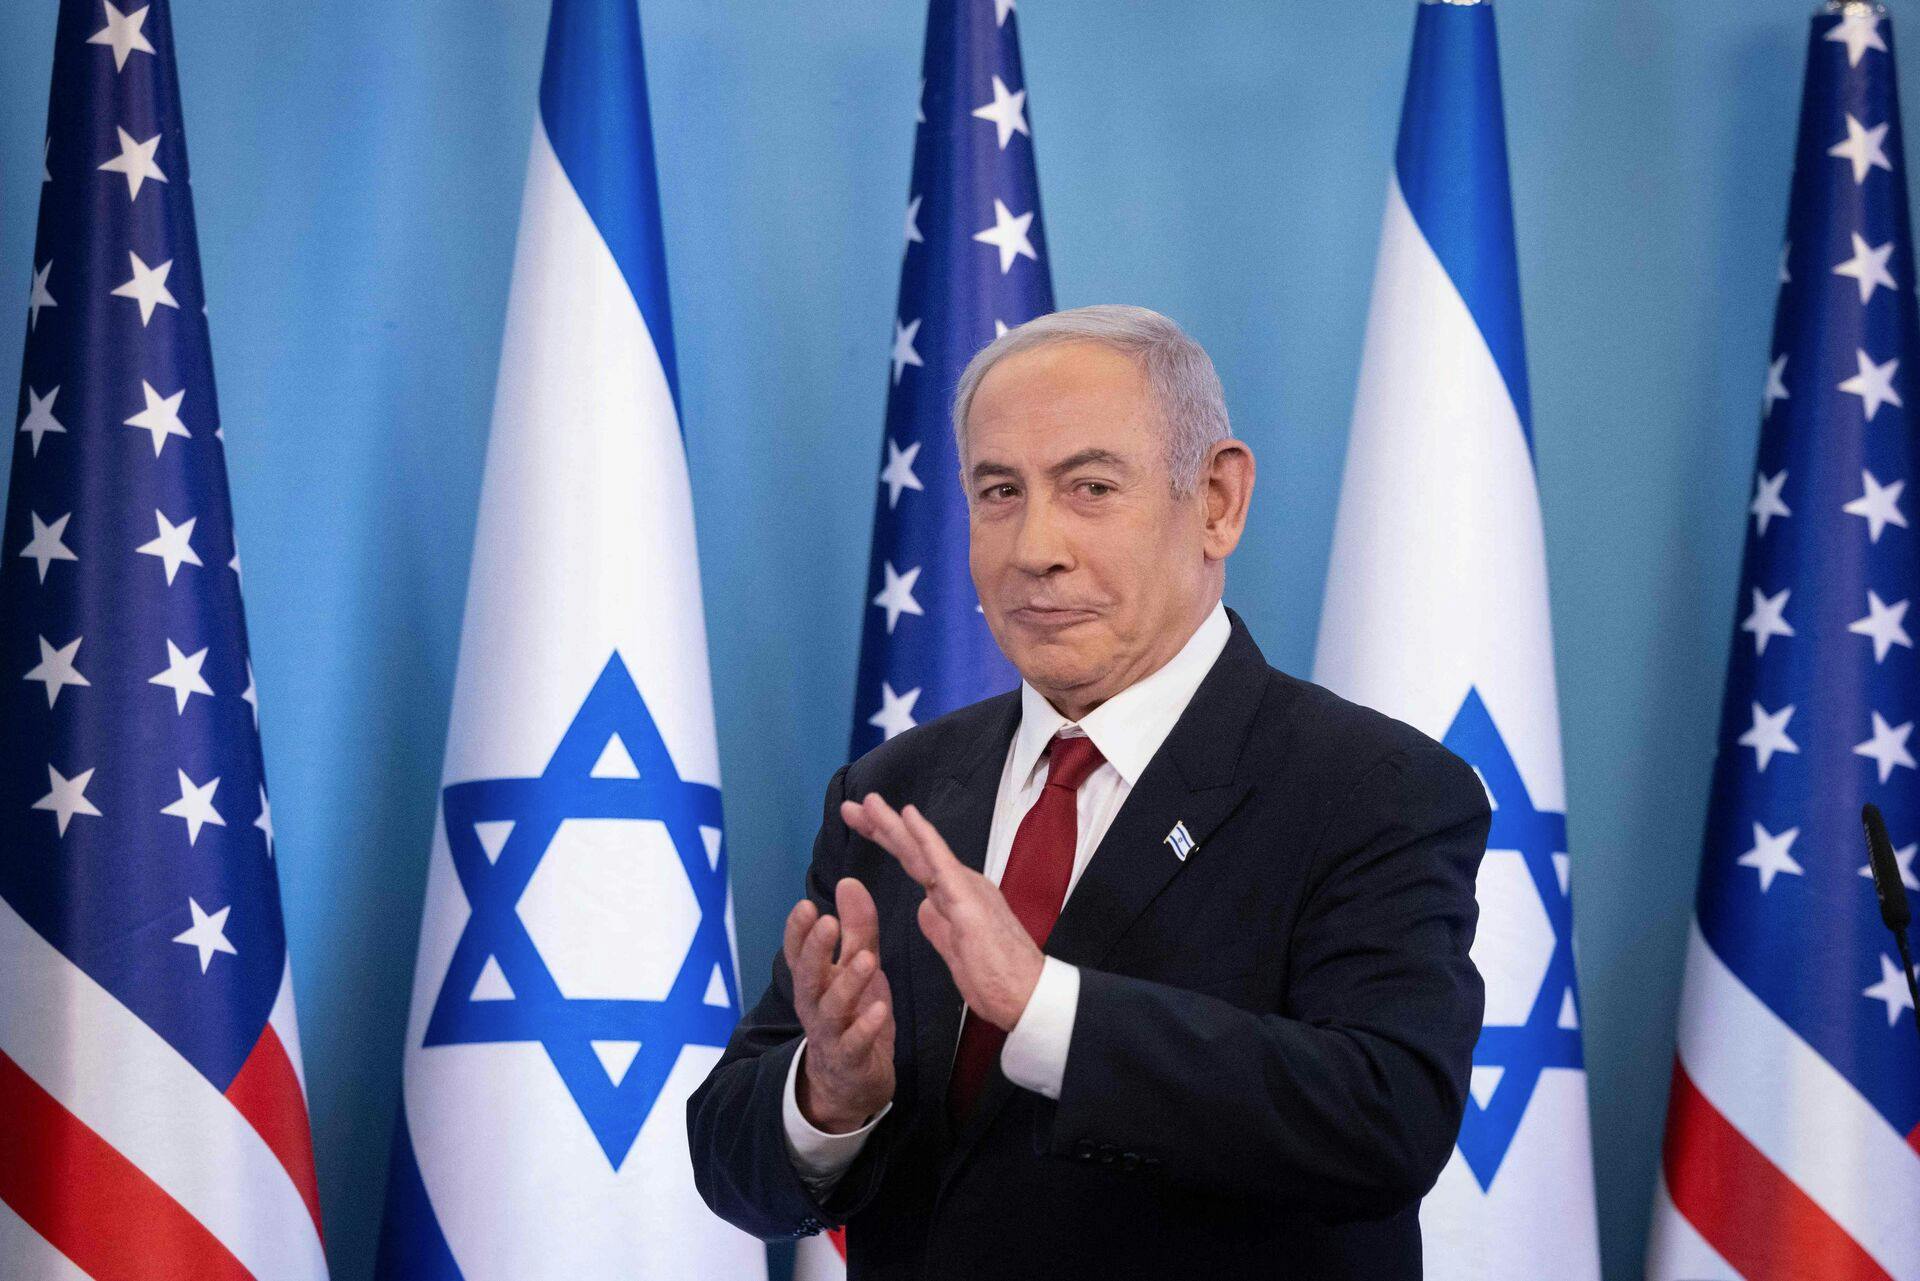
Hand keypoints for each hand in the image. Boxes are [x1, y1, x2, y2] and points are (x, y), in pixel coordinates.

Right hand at [786, 876, 895, 1133]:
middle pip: (807, 976)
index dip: (799, 931)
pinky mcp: (851, 1059)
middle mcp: (815, 1005)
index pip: (797, 952)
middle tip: (827, 922)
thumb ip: (856, 928)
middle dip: (815, 950)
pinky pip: (855, 1044)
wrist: (851, 1082)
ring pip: (831, 1009)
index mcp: (814, 981)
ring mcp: (830, 1034)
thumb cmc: (853, 1015)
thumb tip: (849, 881)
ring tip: (867, 960)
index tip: (807, 905)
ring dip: (848, 984)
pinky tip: (881, 1010)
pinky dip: (867, 1028)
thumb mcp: (857, 967)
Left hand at [841, 794, 1044, 1030]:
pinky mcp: (970, 902)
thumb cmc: (998, 980)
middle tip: (851, 805)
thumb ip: (939, 926)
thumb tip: (923, 908)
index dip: (888, 840)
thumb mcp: (955, 952)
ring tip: (868, 802)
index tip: (860, 823)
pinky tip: (909, 817)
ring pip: (922, 851)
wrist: (1029, 998)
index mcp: (956, 896)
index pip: (914, 862)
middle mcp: (961, 885)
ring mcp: (966, 890)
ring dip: (894, 825)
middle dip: (881, 826)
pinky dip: (925, 839)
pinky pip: (943, 865)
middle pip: (913, 851)